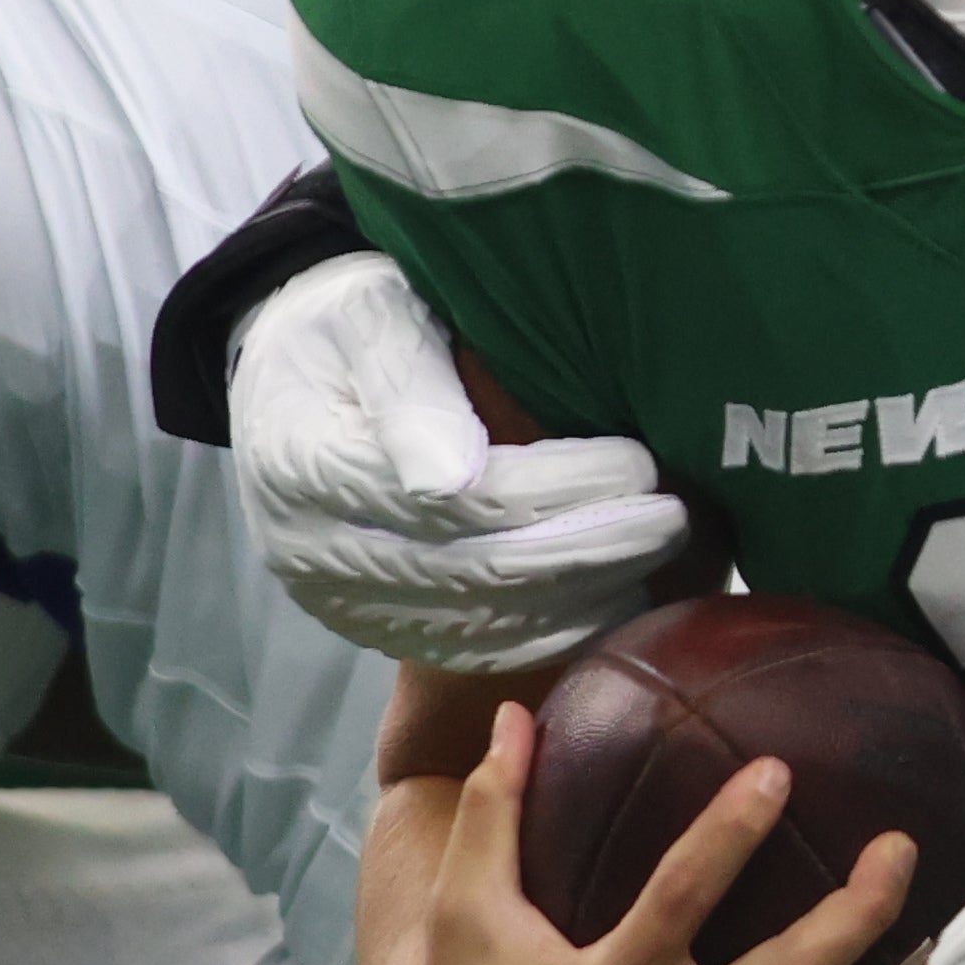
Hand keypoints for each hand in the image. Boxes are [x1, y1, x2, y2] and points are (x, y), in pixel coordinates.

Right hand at [230, 253, 685, 671]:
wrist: (288, 366)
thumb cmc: (346, 321)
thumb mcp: (370, 316)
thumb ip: (409, 389)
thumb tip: (449, 478)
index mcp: (309, 467)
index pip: (462, 500)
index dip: (560, 490)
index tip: (641, 467)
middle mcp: (315, 553)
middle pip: (477, 574)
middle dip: (588, 552)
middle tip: (676, 522)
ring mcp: (340, 603)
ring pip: (480, 627)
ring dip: (580, 602)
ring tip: (662, 563)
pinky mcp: (369, 626)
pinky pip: (467, 648)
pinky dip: (546, 633)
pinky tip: (608, 603)